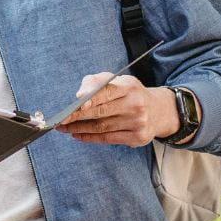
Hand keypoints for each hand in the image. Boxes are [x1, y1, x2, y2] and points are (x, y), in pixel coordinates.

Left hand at [57, 73, 179, 146]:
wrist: (160, 111)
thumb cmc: (131, 93)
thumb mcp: (119, 81)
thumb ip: (97, 82)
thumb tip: (80, 95)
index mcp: (129, 87)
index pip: (107, 92)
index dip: (91, 98)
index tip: (76, 103)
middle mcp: (135, 104)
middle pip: (101, 112)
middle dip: (77, 116)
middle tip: (61, 120)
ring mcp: (137, 123)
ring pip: (102, 127)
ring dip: (79, 128)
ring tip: (64, 128)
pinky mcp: (137, 137)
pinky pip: (108, 138)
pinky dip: (90, 137)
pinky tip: (77, 135)